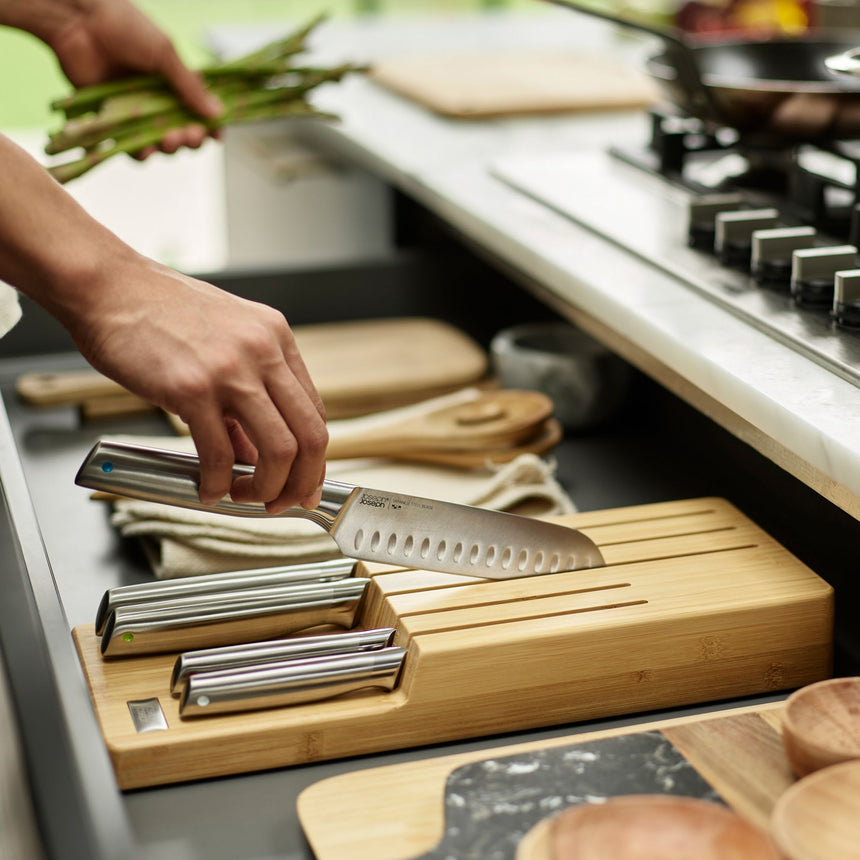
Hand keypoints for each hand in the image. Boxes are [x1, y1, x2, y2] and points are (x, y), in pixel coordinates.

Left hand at [44, 0, 222, 154]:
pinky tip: (145, 149)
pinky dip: (139, 152)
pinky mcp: (112, 119)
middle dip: (190, 138)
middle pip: (182, 131)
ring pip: (158, 142)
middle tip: (188, 135)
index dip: (209, 126)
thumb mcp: (165, 54)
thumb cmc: (124, 27)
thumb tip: (218, 113)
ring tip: (167, 140)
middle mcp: (156, 99)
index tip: (215, 135)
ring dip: (168, 148)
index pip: (199, 111)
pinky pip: (129, 146)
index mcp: (174, 82)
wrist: (78, 21)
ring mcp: (135, 111)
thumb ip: (190, 88)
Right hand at [69, 253, 328, 512]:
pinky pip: (219, 454)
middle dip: (303, 482)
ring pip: (279, 450)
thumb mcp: (225, 342)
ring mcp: (231, 370)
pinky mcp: (192, 389)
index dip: (313, 457)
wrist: (108, 286)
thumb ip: (247, 394)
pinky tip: (209, 490)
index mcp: (277, 339)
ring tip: (245, 498)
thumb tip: (256, 452)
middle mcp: (264, 352)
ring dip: (266, 488)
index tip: (304, 481)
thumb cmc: (159, 312)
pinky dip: (218, 483)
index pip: (315, 412)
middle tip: (284, 502)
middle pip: (310, 435)